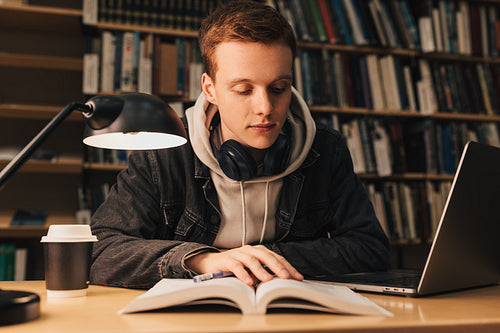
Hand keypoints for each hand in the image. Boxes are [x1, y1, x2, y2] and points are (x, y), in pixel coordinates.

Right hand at [185, 245, 303, 285]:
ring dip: (260, 271)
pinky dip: (243, 273)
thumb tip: (281, 283)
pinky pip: (236, 266)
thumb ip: (265, 273)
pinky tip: (248, 281)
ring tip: (267, 280)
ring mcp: (238, 254)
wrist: (212, 262)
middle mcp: (250, 250)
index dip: (288, 267)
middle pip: (267, 257)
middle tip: (286, 277)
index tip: (298, 277)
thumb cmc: (236, 266)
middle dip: (278, 267)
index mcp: (259, 251)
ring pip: (252, 260)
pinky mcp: (227, 260)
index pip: (277, 258)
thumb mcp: (253, 270)